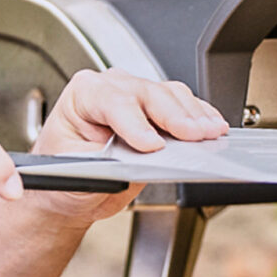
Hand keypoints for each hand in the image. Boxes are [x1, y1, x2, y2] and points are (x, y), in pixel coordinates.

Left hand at [27, 68, 228, 223]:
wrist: (69, 189)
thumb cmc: (65, 177)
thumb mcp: (77, 175)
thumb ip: (108, 165)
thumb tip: (140, 161)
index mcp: (83, 94)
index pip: (113, 101)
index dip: (135, 123)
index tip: (152, 145)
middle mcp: (110, 87)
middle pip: (147, 94)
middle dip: (174, 115)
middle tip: (195, 135)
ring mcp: (135, 95)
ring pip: (170, 95)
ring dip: (193, 115)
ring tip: (211, 132)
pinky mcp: (156, 109)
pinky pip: (182, 103)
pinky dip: (200, 116)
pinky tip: (211, 127)